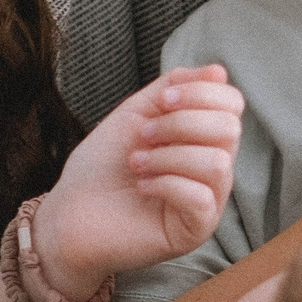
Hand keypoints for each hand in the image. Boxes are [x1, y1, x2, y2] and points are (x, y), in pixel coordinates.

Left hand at [29, 65, 242, 297]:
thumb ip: (173, 87)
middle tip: (144, 135)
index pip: (232, 104)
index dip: (201, 93)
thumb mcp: (136, 113)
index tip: (161, 101)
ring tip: (138, 163)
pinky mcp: (195, 231)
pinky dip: (166, 184)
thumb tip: (218, 71)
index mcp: (203, 138)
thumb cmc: (102, 167)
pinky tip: (142, 186)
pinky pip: (201, 198)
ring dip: (169, 156)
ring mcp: (208, 202)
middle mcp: (213, 169)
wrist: (69, 214)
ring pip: (218, 163)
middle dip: (180, 123)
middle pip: (230, 129)